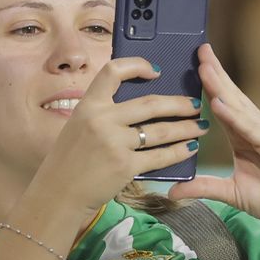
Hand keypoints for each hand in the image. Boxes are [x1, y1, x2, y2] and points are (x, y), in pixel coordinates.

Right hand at [26, 57, 203, 217]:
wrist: (58, 194)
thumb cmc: (69, 160)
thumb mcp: (78, 126)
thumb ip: (103, 113)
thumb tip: (141, 106)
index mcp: (88, 105)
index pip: (113, 71)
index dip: (138, 65)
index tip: (157, 71)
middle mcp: (101, 120)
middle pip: (150, 103)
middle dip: (179, 103)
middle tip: (195, 104)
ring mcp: (114, 143)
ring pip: (160, 131)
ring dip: (186, 128)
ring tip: (200, 127)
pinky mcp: (124, 166)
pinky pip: (159, 157)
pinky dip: (178, 152)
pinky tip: (189, 149)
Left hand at [167, 44, 259, 231]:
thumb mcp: (230, 192)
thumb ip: (203, 187)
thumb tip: (173, 191)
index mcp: (242, 135)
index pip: (222, 104)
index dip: (208, 84)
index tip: (192, 64)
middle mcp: (255, 128)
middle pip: (231, 96)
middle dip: (215, 73)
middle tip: (199, 49)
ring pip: (240, 107)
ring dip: (221, 87)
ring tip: (204, 68)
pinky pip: (252, 130)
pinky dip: (236, 117)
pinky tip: (220, 105)